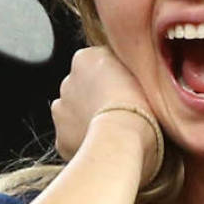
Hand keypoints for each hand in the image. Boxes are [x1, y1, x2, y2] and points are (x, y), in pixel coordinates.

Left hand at [52, 47, 160, 179]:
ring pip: (74, 113)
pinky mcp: (61, 138)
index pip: (97, 63)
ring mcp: (61, 111)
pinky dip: (83, 141)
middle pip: (83, 88)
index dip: (114, 78)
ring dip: (87, 118)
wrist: (123, 138)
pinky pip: (72, 139)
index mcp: (84, 59)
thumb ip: (126, 64)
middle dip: (97, 98)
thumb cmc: (139, 106)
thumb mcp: (142, 68)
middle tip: (121, 111)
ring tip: (113, 129)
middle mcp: (67, 82)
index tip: (127, 89)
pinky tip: (102, 144)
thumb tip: (127, 69)